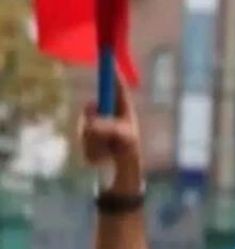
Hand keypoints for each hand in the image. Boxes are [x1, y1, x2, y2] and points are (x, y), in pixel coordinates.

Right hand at [79, 67, 141, 193]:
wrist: (119, 177)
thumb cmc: (128, 154)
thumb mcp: (123, 139)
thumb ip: (106, 128)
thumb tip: (90, 122)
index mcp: (125, 112)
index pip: (117, 88)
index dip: (111, 73)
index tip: (106, 60)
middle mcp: (110, 116)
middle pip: (94, 105)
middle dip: (95, 121)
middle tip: (99, 133)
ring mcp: (97, 126)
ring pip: (85, 125)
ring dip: (94, 140)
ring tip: (106, 152)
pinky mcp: (87, 138)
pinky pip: (81, 138)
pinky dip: (90, 150)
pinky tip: (99, 158)